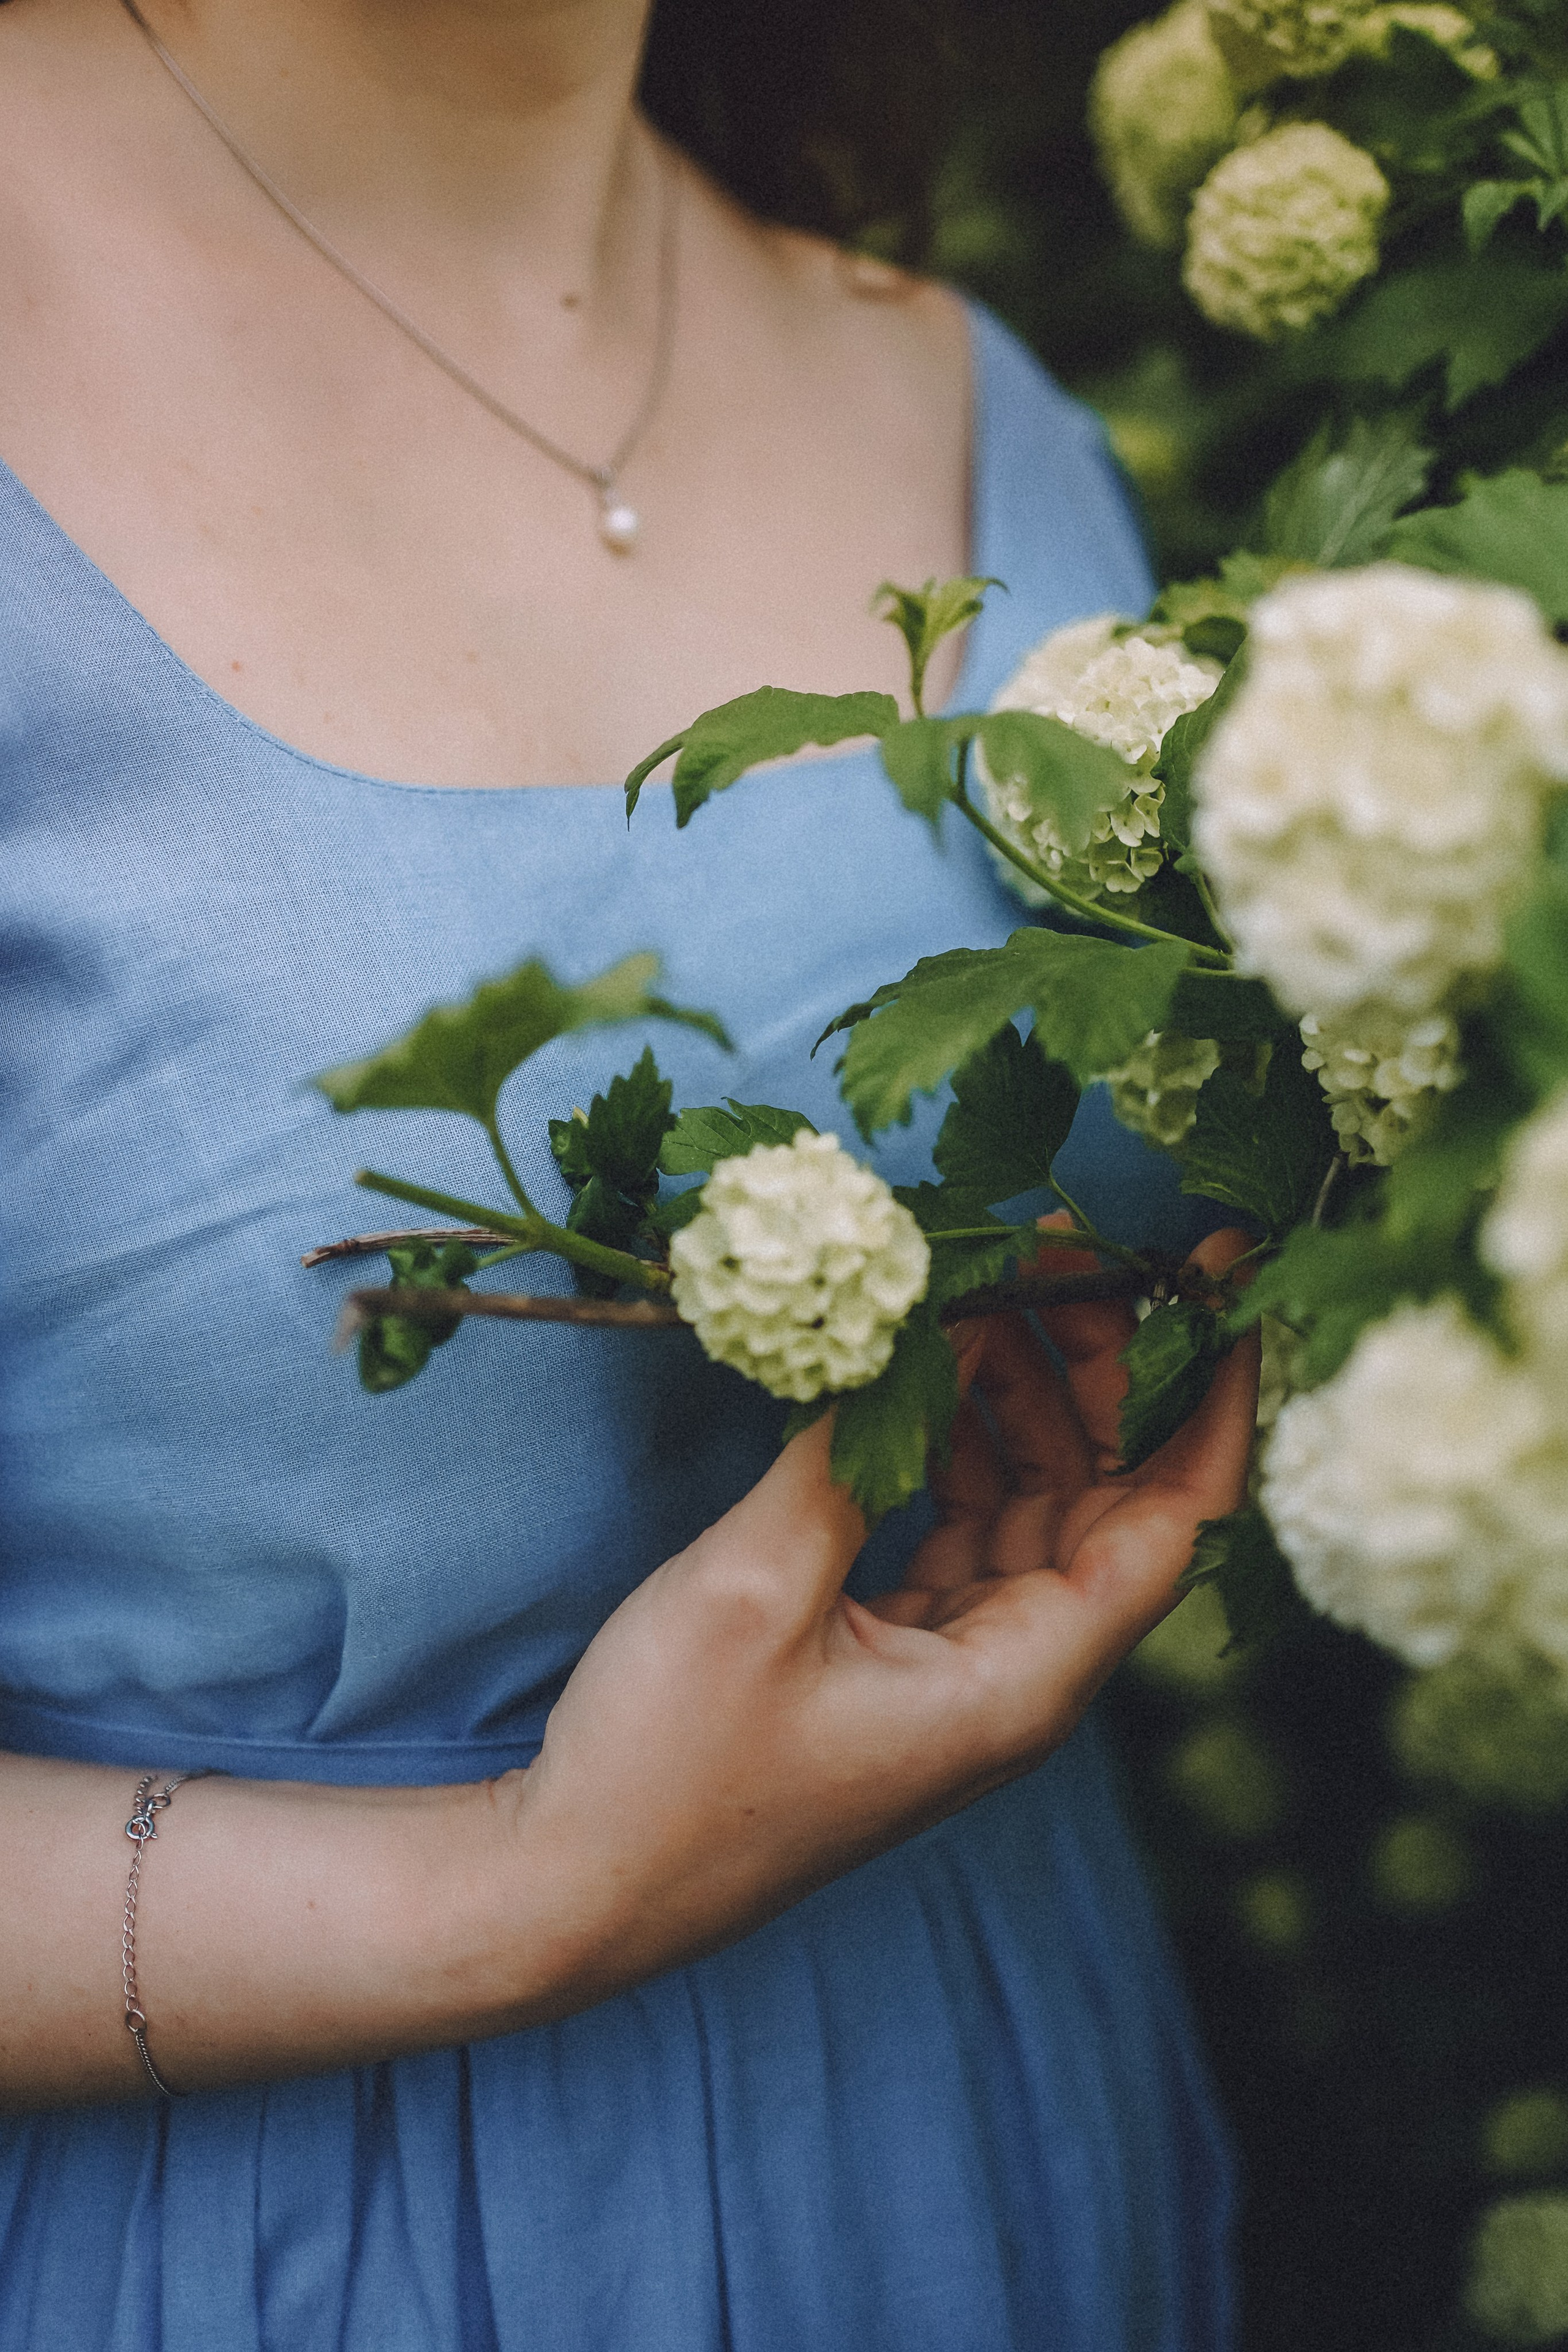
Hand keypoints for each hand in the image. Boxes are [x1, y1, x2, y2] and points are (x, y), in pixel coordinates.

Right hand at [510, 1228, 1258, 2014]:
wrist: (576, 1888)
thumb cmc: (670, 1767)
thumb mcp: (758, 1586)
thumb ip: (852, 1450)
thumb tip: (915, 1321)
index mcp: (1021, 1681)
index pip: (1178, 1519)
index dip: (1216, 1391)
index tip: (1221, 1273)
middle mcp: (1016, 1675)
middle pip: (1112, 1495)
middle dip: (1104, 1363)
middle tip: (1061, 1247)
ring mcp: (959, 1665)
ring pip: (1036, 1503)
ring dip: (1022, 1393)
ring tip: (983, 1283)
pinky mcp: (897, 1654)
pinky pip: (963, 1525)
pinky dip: (952, 1442)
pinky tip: (921, 1370)